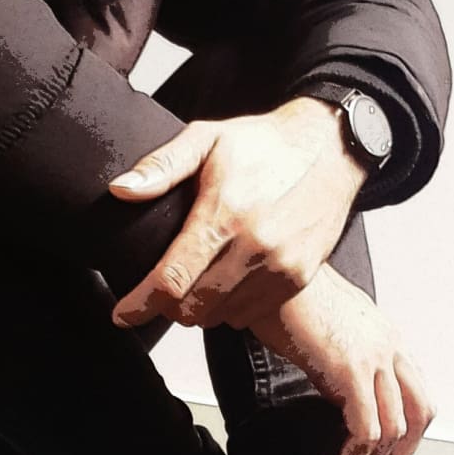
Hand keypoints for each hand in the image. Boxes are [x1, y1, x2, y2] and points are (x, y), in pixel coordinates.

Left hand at [109, 97, 367, 330]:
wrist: (332, 148)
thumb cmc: (265, 144)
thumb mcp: (207, 138)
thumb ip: (162, 166)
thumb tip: (121, 190)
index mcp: (224, 215)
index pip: (172, 279)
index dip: (140, 304)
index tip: (122, 315)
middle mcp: (254, 247)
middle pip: (192, 308)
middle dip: (167, 306)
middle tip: (162, 288)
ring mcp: (280, 267)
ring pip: (219, 316)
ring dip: (199, 308)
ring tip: (196, 279)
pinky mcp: (298, 278)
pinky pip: (249, 314)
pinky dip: (229, 307)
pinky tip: (226, 280)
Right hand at [250, 264, 436, 454]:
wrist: (268, 273)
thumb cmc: (282, 295)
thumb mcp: (323, 326)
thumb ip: (338, 354)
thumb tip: (332, 387)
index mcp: (384, 336)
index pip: (415, 393)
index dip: (404, 432)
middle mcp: (388, 346)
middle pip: (419, 414)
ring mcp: (373, 358)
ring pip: (394, 430)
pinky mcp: (349, 370)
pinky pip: (366, 430)